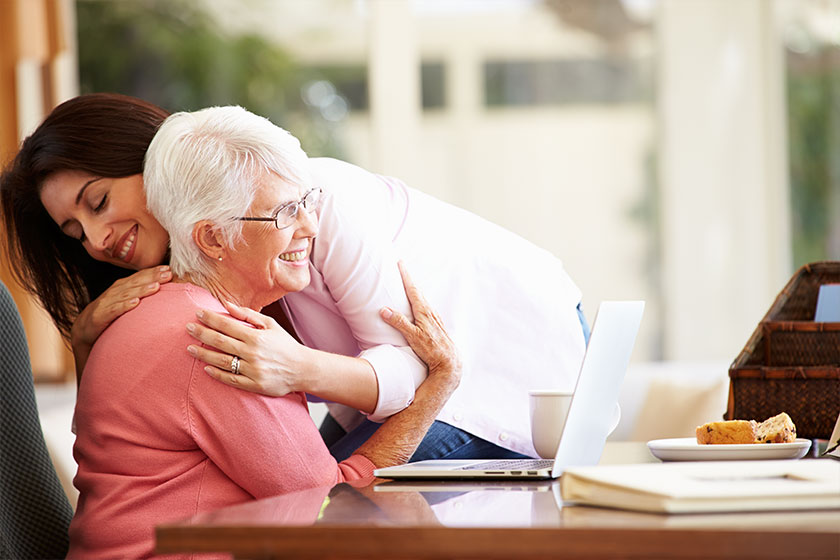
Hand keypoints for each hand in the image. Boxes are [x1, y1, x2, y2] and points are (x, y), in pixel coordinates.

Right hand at [71, 265, 171, 351]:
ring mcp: (108, 302)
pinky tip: (135, 303)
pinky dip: (124, 306)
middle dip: (152, 277)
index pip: (139, 277)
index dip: (153, 272)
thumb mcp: (124, 301)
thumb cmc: (108, 313)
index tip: (169, 269)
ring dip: (142, 290)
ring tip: (155, 287)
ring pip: (127, 294)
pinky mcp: (101, 315)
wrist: (84, 328)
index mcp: (122, 287)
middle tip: (168, 274)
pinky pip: (114, 310)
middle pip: (136, 282)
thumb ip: (139, 294)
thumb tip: (160, 289)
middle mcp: (115, 292)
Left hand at [186, 300, 304, 395]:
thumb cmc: (285, 345)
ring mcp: (252, 370)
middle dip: (201, 333)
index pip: (228, 325)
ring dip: (204, 354)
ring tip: (190, 348)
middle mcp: (253, 353)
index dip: (210, 318)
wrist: (303, 369)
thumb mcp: (271, 325)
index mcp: (257, 336)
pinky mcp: (254, 385)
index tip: (197, 313)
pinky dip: (216, 374)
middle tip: (187, 328)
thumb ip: (248, 315)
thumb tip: (226, 304)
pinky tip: (205, 368)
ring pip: (221, 361)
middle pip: (220, 342)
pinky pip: (230, 379)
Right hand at [380, 262, 461, 381]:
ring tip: (408, 285)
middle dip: (409, 280)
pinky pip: (427, 308)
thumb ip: (399, 322)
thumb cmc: (431, 350)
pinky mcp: (437, 326)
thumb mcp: (413, 336)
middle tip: (402, 268)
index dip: (406, 276)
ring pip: (423, 300)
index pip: (413, 290)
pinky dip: (420, 302)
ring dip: (415, 291)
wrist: (449, 363)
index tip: (400, 263)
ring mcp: (435, 319)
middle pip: (418, 292)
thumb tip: (384, 310)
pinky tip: (420, 307)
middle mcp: (431, 313)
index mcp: (424, 312)